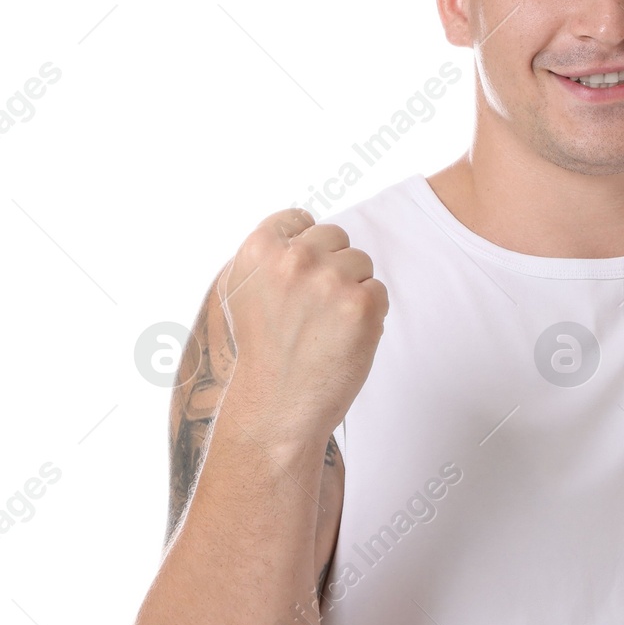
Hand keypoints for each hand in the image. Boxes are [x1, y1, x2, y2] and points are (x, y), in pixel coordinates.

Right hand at [217, 209, 388, 441]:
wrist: (276, 406)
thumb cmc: (264, 350)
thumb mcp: (244, 289)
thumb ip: (272, 253)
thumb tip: (305, 224)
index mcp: (259, 250)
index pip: (299, 218)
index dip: (304, 248)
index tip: (296, 280)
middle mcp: (295, 259)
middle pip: (336, 237)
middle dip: (331, 267)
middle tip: (310, 311)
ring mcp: (330, 280)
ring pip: (361, 263)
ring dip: (351, 290)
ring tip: (324, 326)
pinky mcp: (362, 305)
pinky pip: (378, 291)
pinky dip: (368, 314)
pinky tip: (342, 338)